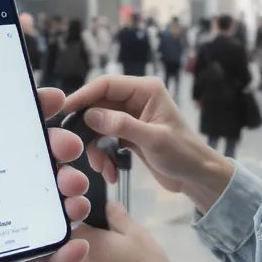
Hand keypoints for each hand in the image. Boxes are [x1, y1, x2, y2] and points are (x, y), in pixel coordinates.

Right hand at [64, 76, 233, 210]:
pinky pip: (104, 140)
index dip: (84, 95)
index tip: (65, 112)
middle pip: (98, 106)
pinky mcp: (127, 135)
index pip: (106, 84)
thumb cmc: (183, 154)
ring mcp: (130, 118)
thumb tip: (91, 115)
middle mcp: (136, 99)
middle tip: (79, 150)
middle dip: (88, 131)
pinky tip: (111, 173)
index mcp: (145, 90)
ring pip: (98, 126)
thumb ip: (123, 126)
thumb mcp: (154, 140)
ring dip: (95, 149)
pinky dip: (103, 156)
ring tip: (102, 169)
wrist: (196, 177)